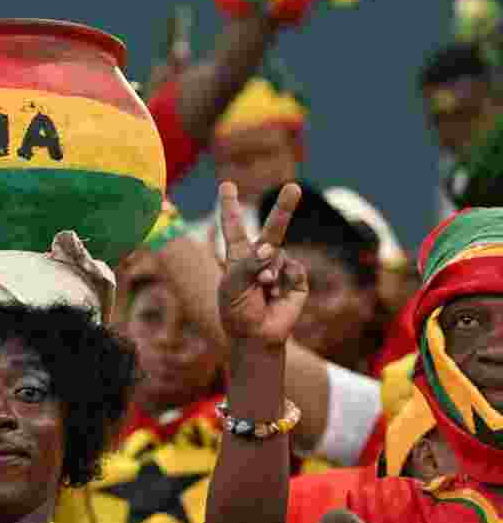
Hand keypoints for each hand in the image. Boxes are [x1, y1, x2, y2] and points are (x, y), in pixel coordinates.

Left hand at [217, 181, 307, 346]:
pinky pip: (293, 269)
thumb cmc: (237, 311)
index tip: (226, 185)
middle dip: (284, 208)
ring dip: (269, 270)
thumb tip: (271, 248)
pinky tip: (277, 294)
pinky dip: (284, 279)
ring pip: (280, 252)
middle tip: (294, 187)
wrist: (256, 336)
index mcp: (238, 257)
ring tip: (262, 289)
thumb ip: (248, 263)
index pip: (233, 227)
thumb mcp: (232, 286)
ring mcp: (280, 268)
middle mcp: (260, 258)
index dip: (230, 206)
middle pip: (272, 229)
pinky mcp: (297, 280)